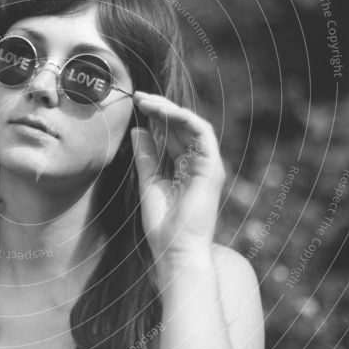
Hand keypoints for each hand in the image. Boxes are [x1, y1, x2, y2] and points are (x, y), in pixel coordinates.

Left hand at [130, 91, 225, 263]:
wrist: (175, 252)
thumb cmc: (163, 227)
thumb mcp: (148, 184)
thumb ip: (146, 157)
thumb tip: (138, 130)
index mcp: (184, 169)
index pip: (172, 134)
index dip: (156, 117)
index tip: (135, 104)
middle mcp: (198, 164)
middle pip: (182, 126)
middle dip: (160, 108)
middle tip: (138, 96)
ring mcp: (207, 165)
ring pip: (193, 125)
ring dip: (170, 110)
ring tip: (147, 102)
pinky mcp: (212, 167)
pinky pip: (202, 133)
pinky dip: (184, 119)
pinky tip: (163, 112)